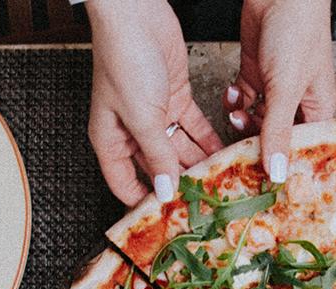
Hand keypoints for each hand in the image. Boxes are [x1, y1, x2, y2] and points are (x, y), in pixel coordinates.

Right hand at [87, 0, 222, 203]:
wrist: (135, 12)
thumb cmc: (124, 58)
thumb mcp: (141, 117)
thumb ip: (156, 156)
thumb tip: (165, 191)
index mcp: (111, 140)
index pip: (124, 185)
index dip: (144, 203)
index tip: (167, 220)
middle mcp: (131, 131)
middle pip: (157, 169)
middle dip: (180, 186)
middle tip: (204, 205)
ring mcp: (155, 114)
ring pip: (180, 150)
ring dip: (199, 165)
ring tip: (221, 184)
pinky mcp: (175, 97)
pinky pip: (193, 128)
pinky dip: (208, 141)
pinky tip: (224, 156)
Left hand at [223, 0, 334, 182]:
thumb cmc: (297, 32)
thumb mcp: (287, 89)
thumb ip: (278, 132)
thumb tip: (277, 173)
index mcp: (316, 109)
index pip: (302, 149)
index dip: (285, 166)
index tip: (267, 182)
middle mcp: (296, 102)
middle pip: (275, 138)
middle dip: (257, 147)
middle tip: (239, 157)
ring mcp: (273, 88)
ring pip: (254, 121)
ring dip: (241, 123)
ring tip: (235, 117)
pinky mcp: (254, 73)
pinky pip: (241, 100)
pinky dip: (233, 101)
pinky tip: (231, 95)